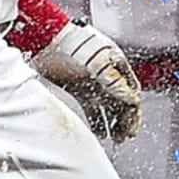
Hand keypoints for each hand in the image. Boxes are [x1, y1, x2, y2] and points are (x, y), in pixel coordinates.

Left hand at [33, 21, 142, 142]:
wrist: (45, 40)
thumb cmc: (73, 47)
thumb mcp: (97, 64)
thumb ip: (115, 82)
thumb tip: (132, 100)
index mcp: (116, 64)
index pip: (131, 91)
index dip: (134, 111)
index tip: (131, 130)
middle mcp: (107, 73)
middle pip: (122, 100)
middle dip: (125, 120)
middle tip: (123, 138)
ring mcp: (93, 80)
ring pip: (108, 106)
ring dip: (113, 122)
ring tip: (114, 139)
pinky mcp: (79, 87)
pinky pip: (92, 107)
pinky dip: (97, 119)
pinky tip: (98, 132)